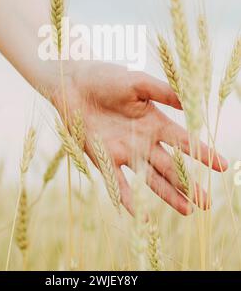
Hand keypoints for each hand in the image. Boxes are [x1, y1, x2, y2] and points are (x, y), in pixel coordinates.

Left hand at [53, 61, 227, 215]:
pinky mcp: (103, 160)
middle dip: (188, 183)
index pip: (183, 141)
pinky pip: (119, 183)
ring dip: (168, 194)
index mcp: (154, 121)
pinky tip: (143, 216)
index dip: (202, 153)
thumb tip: (188, 102)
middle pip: (170, 166)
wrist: (72, 84)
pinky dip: (130, 200)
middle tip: (207, 202)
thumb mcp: (137, 82)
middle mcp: (142, 141)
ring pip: (150, 179)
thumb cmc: (105, 78)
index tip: (222, 166)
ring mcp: (124, 152)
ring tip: (188, 211)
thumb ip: (161, 92)